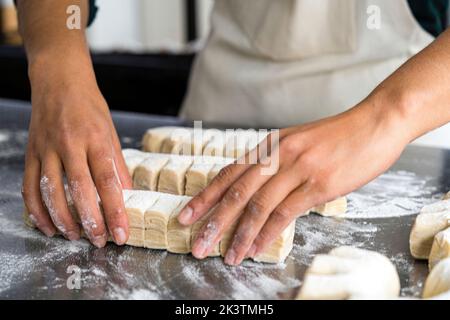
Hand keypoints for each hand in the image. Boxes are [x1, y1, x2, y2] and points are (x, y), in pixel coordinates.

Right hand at [22, 63, 131, 246]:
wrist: (59, 80)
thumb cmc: (90, 106)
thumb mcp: (111, 132)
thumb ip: (117, 165)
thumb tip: (127, 194)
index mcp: (95, 138)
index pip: (107, 180)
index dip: (115, 210)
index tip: (122, 232)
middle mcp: (69, 144)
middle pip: (79, 190)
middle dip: (91, 220)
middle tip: (100, 241)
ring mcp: (46, 148)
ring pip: (50, 191)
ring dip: (62, 219)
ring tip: (75, 236)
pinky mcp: (31, 152)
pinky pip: (29, 186)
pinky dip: (36, 209)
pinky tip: (47, 225)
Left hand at [178, 100, 410, 264]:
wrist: (375, 122)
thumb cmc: (337, 135)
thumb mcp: (298, 141)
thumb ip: (276, 161)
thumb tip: (257, 187)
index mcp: (269, 145)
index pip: (228, 173)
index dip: (205, 197)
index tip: (186, 215)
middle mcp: (277, 155)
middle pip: (236, 193)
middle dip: (213, 221)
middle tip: (197, 244)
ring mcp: (297, 169)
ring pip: (258, 206)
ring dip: (239, 234)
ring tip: (227, 256)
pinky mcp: (318, 184)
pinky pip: (285, 213)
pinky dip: (267, 233)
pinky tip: (256, 248)